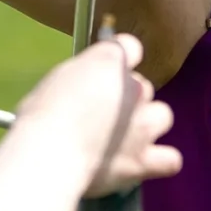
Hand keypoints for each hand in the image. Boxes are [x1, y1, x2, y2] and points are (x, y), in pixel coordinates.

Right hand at [16, 35, 179, 194]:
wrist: (49, 152)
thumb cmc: (40, 115)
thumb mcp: (55, 81)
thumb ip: (79, 79)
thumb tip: (82, 89)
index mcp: (109, 62)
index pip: (129, 47)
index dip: (116, 61)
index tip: (102, 73)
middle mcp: (135, 89)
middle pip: (143, 87)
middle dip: (127, 98)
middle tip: (103, 114)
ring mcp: (143, 126)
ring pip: (162, 116)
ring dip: (147, 124)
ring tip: (126, 138)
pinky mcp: (143, 160)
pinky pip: (170, 159)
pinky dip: (160, 160)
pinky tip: (142, 162)